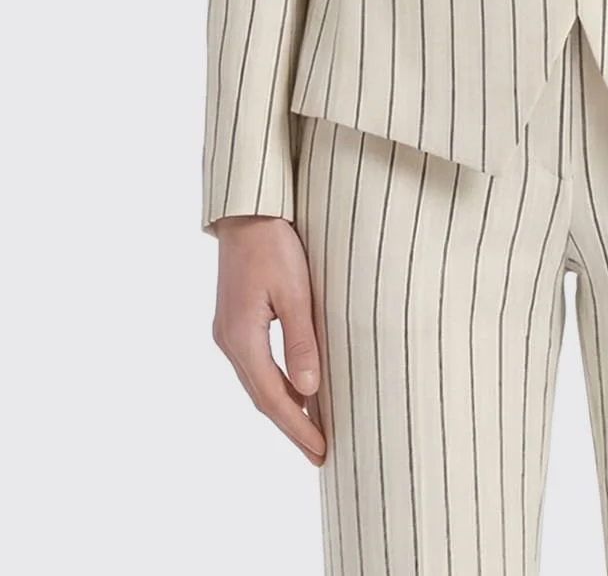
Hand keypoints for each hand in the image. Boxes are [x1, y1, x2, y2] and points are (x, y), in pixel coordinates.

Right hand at [211, 216, 325, 465]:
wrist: (246, 211)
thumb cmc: (273, 244)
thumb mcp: (294, 291)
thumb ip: (301, 340)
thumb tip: (309, 390)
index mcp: (241, 337)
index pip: (273, 397)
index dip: (298, 427)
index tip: (320, 450)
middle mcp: (229, 341)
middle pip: (262, 397)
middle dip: (291, 426)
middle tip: (319, 453)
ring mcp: (228, 332)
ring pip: (258, 383)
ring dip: (284, 407)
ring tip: (312, 430)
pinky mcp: (235, 321)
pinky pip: (256, 365)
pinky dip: (276, 384)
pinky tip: (295, 390)